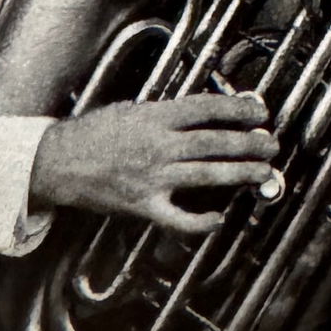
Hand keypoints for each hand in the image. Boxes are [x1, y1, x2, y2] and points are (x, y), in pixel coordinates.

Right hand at [30, 91, 278, 234]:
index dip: (237, 109)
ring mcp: (153, 178)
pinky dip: (201, 221)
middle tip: (272, 144)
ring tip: (263, 173)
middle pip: (214, 143)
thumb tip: (201, 113)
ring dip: (239, 174)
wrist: (59, 162)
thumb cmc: (93, 132)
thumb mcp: (131, 109)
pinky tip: (219, 219)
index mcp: (156, 117)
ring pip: (206, 175)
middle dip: (248, 143)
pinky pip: (179, 218)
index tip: (260, 110)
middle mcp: (159, 146)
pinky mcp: (144, 206)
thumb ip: (165, 113)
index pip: (206, 109)